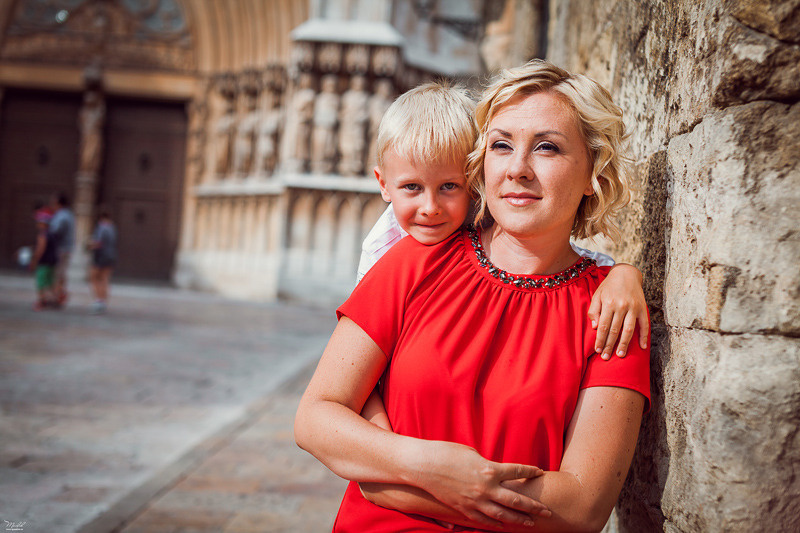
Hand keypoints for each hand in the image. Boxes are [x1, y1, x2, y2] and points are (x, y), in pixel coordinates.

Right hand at [413, 440, 549, 528]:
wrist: (423, 465)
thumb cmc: (446, 452)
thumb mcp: (471, 453)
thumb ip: (486, 464)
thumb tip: (494, 471)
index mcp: (490, 469)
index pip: (517, 472)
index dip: (530, 472)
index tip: (540, 473)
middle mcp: (486, 487)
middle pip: (516, 499)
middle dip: (533, 506)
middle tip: (546, 511)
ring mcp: (475, 500)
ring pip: (503, 514)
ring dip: (518, 519)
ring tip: (530, 523)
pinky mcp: (463, 508)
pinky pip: (483, 520)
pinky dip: (494, 524)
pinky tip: (503, 526)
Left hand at [588, 263, 648, 358]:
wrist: (626, 273)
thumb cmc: (608, 286)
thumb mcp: (597, 295)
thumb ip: (594, 310)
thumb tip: (594, 327)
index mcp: (608, 303)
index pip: (603, 326)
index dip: (600, 339)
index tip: (597, 350)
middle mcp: (621, 306)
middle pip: (615, 330)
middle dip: (609, 345)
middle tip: (605, 357)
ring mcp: (633, 307)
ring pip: (629, 330)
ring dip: (624, 344)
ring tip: (620, 355)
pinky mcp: (642, 308)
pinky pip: (644, 324)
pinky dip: (644, 336)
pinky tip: (641, 347)